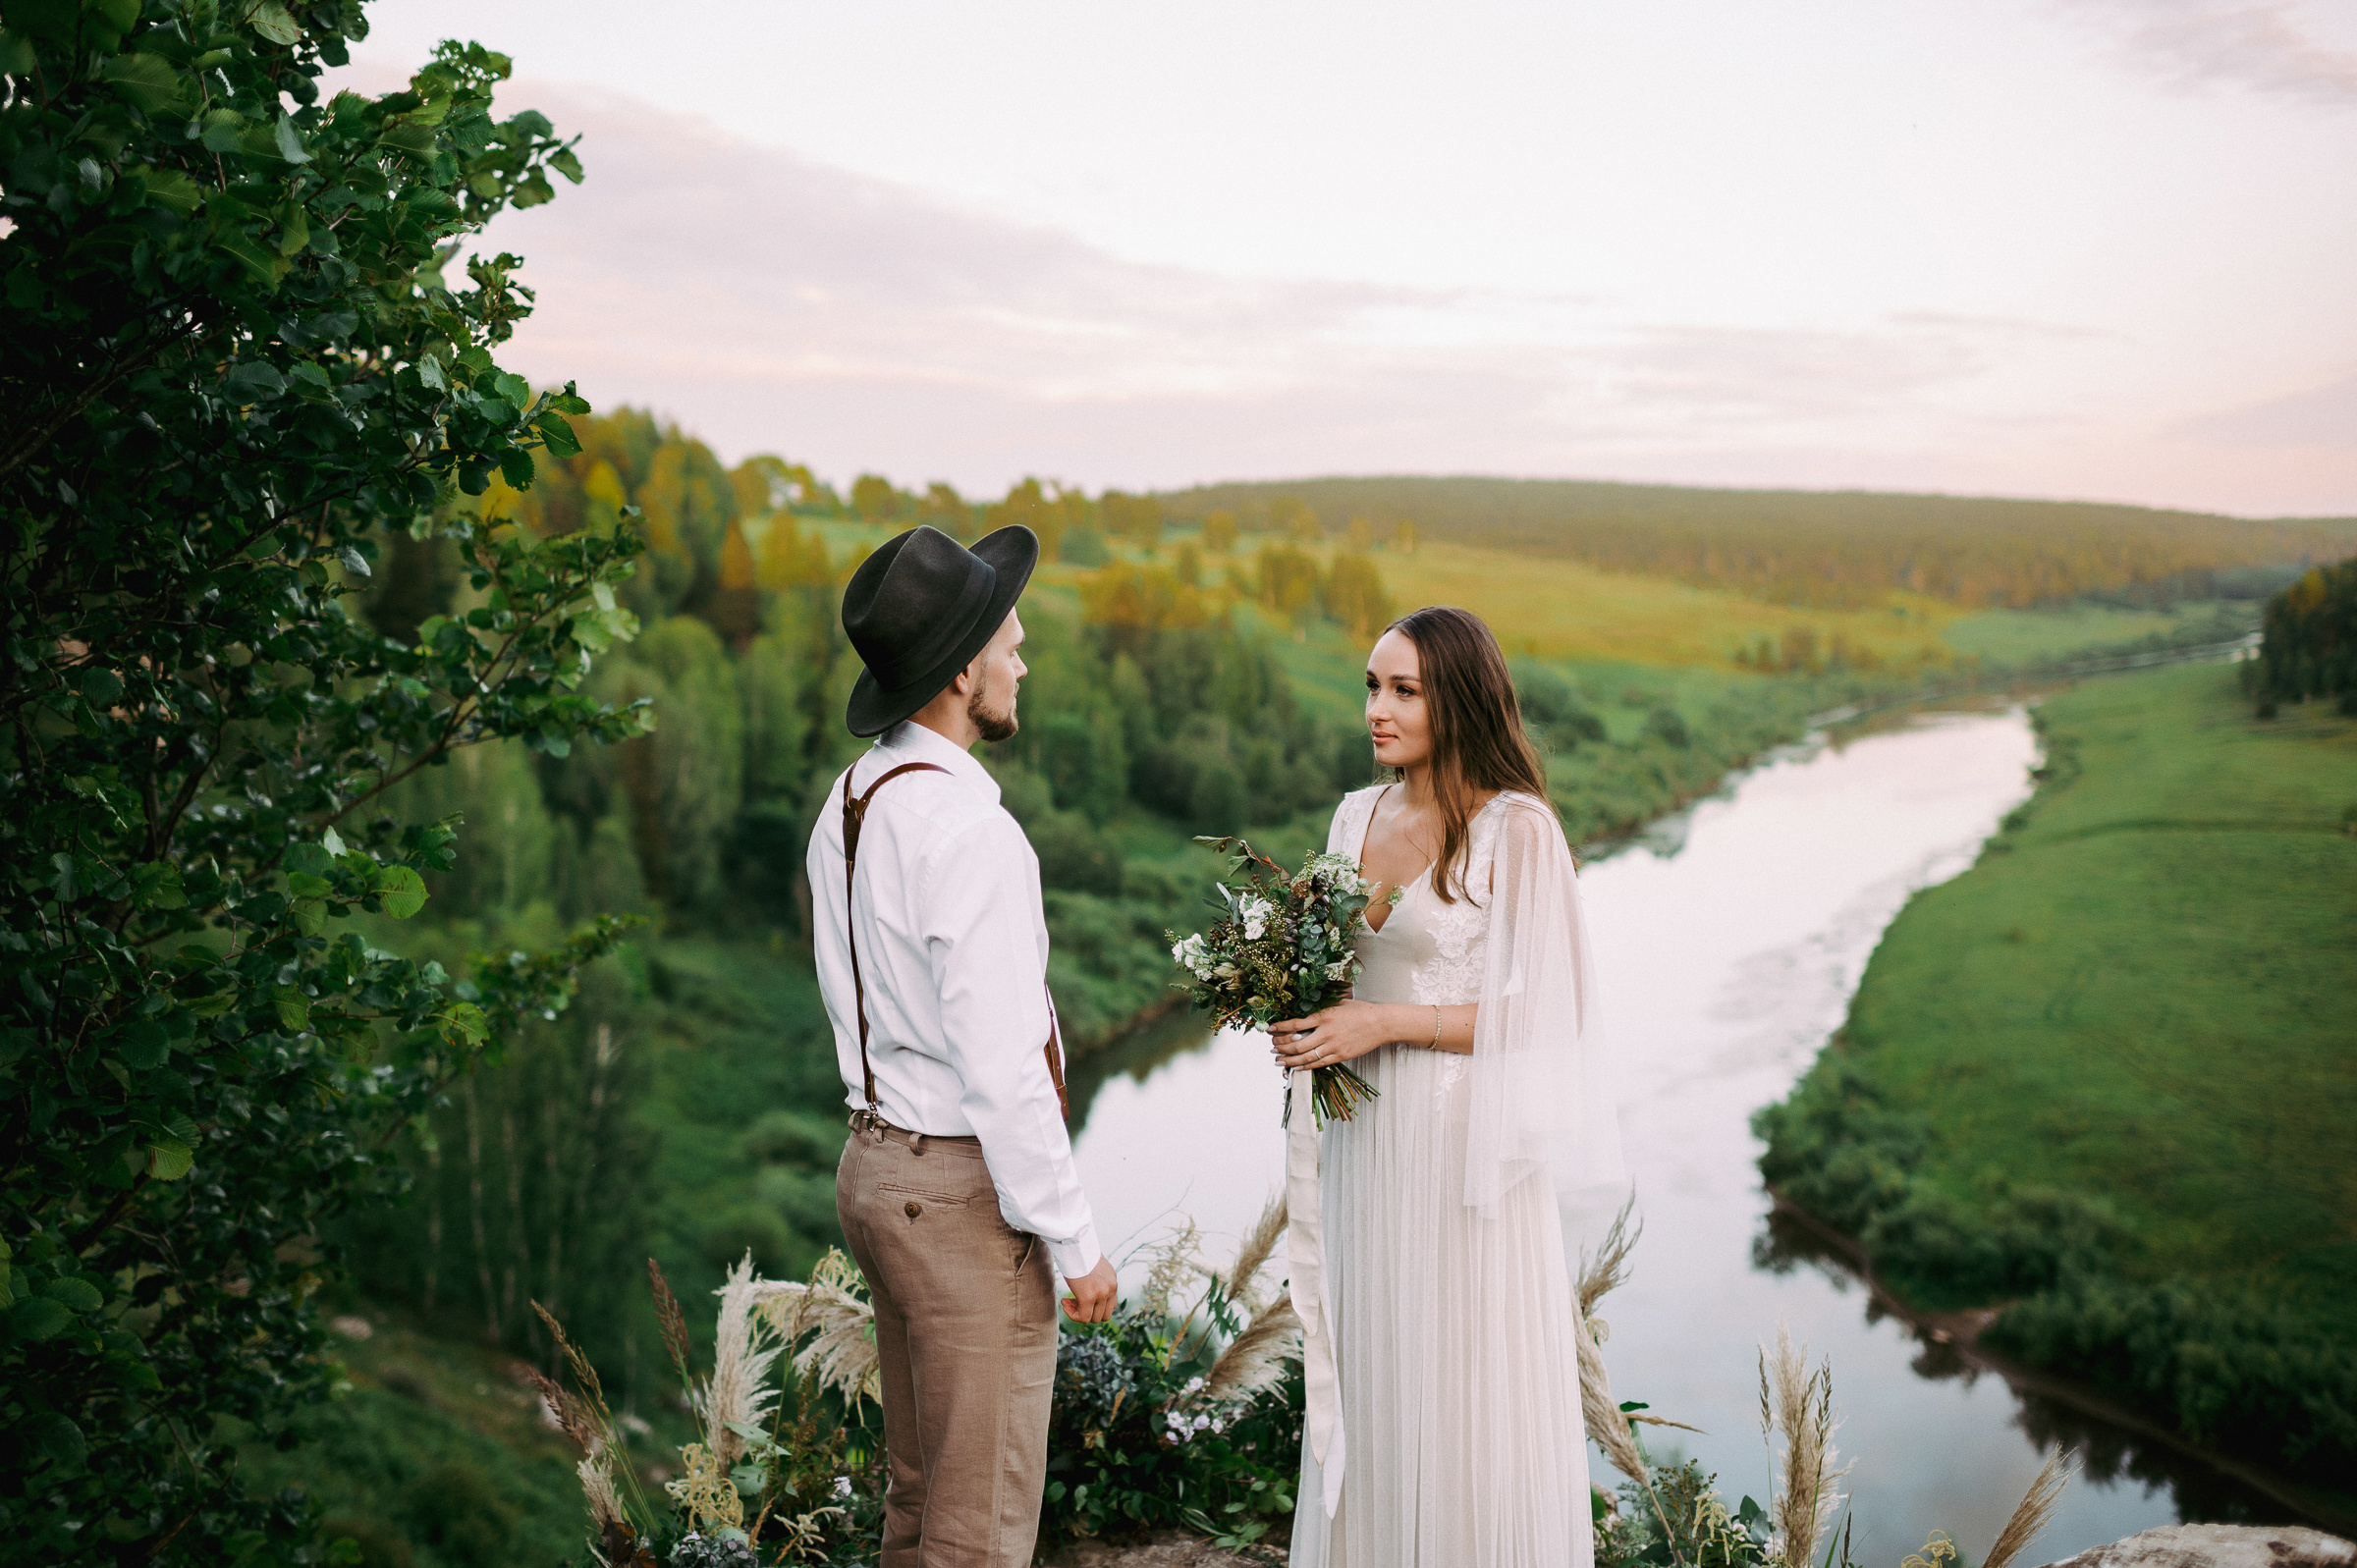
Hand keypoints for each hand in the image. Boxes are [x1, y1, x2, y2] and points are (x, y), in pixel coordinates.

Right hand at [1061, 1256, 1116, 1323]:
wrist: (1074, 1242)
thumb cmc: (1079, 1251)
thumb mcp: (1093, 1265)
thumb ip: (1095, 1278)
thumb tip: (1086, 1288)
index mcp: (1112, 1280)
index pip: (1110, 1305)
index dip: (1095, 1307)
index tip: (1080, 1298)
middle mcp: (1110, 1288)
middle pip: (1105, 1315)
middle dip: (1088, 1312)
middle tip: (1072, 1300)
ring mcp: (1101, 1293)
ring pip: (1094, 1319)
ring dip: (1079, 1313)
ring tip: (1066, 1301)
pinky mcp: (1089, 1297)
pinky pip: (1083, 1317)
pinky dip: (1072, 1315)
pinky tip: (1064, 1303)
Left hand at [1270, 999, 1395, 1071]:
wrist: (1381, 1024)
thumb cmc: (1361, 1011)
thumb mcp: (1339, 1002)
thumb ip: (1322, 1007)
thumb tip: (1304, 1008)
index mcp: (1324, 1015)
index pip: (1295, 1023)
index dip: (1280, 1028)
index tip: (1270, 1029)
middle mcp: (1326, 1032)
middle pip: (1296, 1044)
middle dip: (1280, 1047)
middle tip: (1272, 1047)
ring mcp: (1333, 1046)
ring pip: (1305, 1057)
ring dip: (1289, 1060)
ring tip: (1278, 1061)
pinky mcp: (1340, 1056)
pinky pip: (1318, 1064)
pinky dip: (1305, 1067)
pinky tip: (1296, 1068)